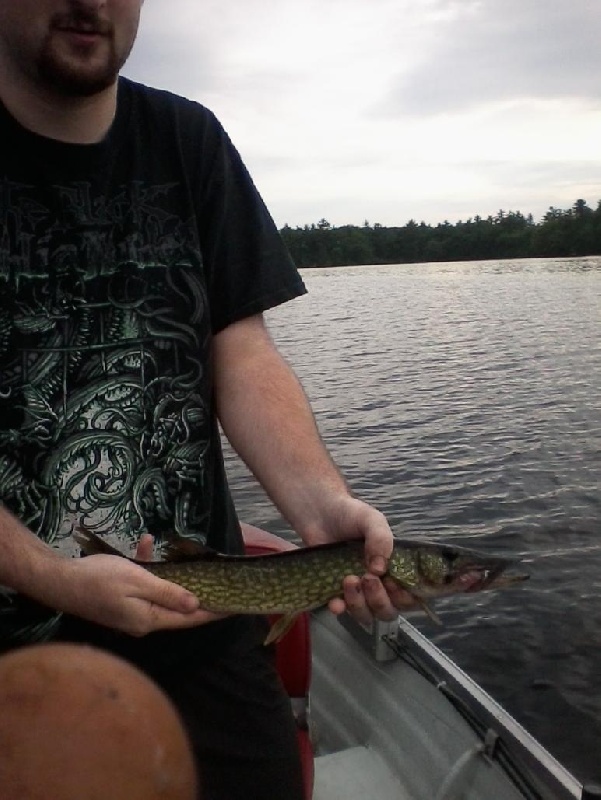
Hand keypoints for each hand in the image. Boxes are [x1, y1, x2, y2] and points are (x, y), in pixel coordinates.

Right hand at [52, 535, 221, 636]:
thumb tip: (196, 606)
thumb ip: (169, 594)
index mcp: (150, 620)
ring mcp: (130, 612)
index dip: (214, 612)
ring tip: (184, 556)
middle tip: (221, 579)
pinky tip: (146, 542)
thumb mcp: (139, 582)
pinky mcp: (120, 601)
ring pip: (161, 591)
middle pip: (179, 607)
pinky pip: (142, 584)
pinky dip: (147, 565)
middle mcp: (143, 621)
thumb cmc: (99, 580)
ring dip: (170, 573)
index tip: (236, 606)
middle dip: (198, 591)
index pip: (190, 618)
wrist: (58, 580)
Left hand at [302, 495, 416, 625]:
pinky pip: (342, 611)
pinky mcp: (336, 593)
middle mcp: (380, 584)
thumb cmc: (351, 516)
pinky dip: (340, 609)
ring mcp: (358, 591)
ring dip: (360, 604)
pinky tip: (334, 601)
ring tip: (349, 579)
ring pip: (366, 615)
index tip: (393, 583)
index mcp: (395, 569)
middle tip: (368, 578)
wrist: (320, 513)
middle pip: (388, 611)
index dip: (405, 597)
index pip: (410, 596)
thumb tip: (380, 569)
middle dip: (380, 600)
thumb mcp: (372, 520)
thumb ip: (381, 539)